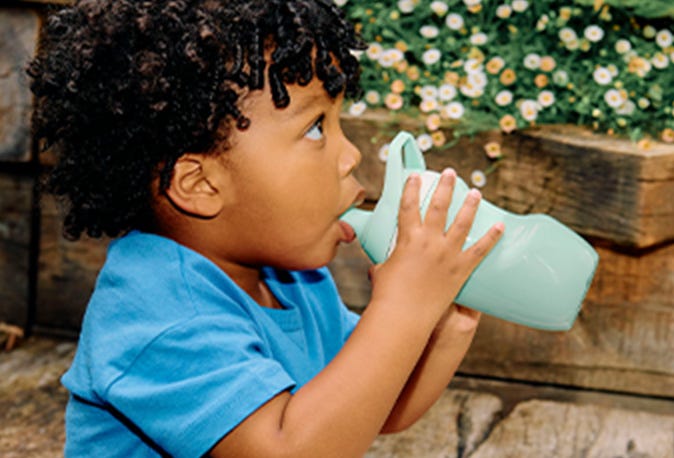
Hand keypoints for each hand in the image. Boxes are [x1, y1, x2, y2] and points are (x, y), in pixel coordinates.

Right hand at [369, 169, 503, 322]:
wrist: (404, 315)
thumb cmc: (388, 295)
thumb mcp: (381, 270)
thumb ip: (384, 262)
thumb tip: (377, 265)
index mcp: (407, 238)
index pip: (409, 205)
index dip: (411, 188)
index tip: (416, 175)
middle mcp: (429, 241)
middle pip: (439, 206)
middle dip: (446, 186)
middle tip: (451, 173)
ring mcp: (447, 254)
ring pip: (463, 222)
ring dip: (470, 204)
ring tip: (476, 192)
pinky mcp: (461, 269)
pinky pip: (480, 250)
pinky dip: (491, 237)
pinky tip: (500, 226)